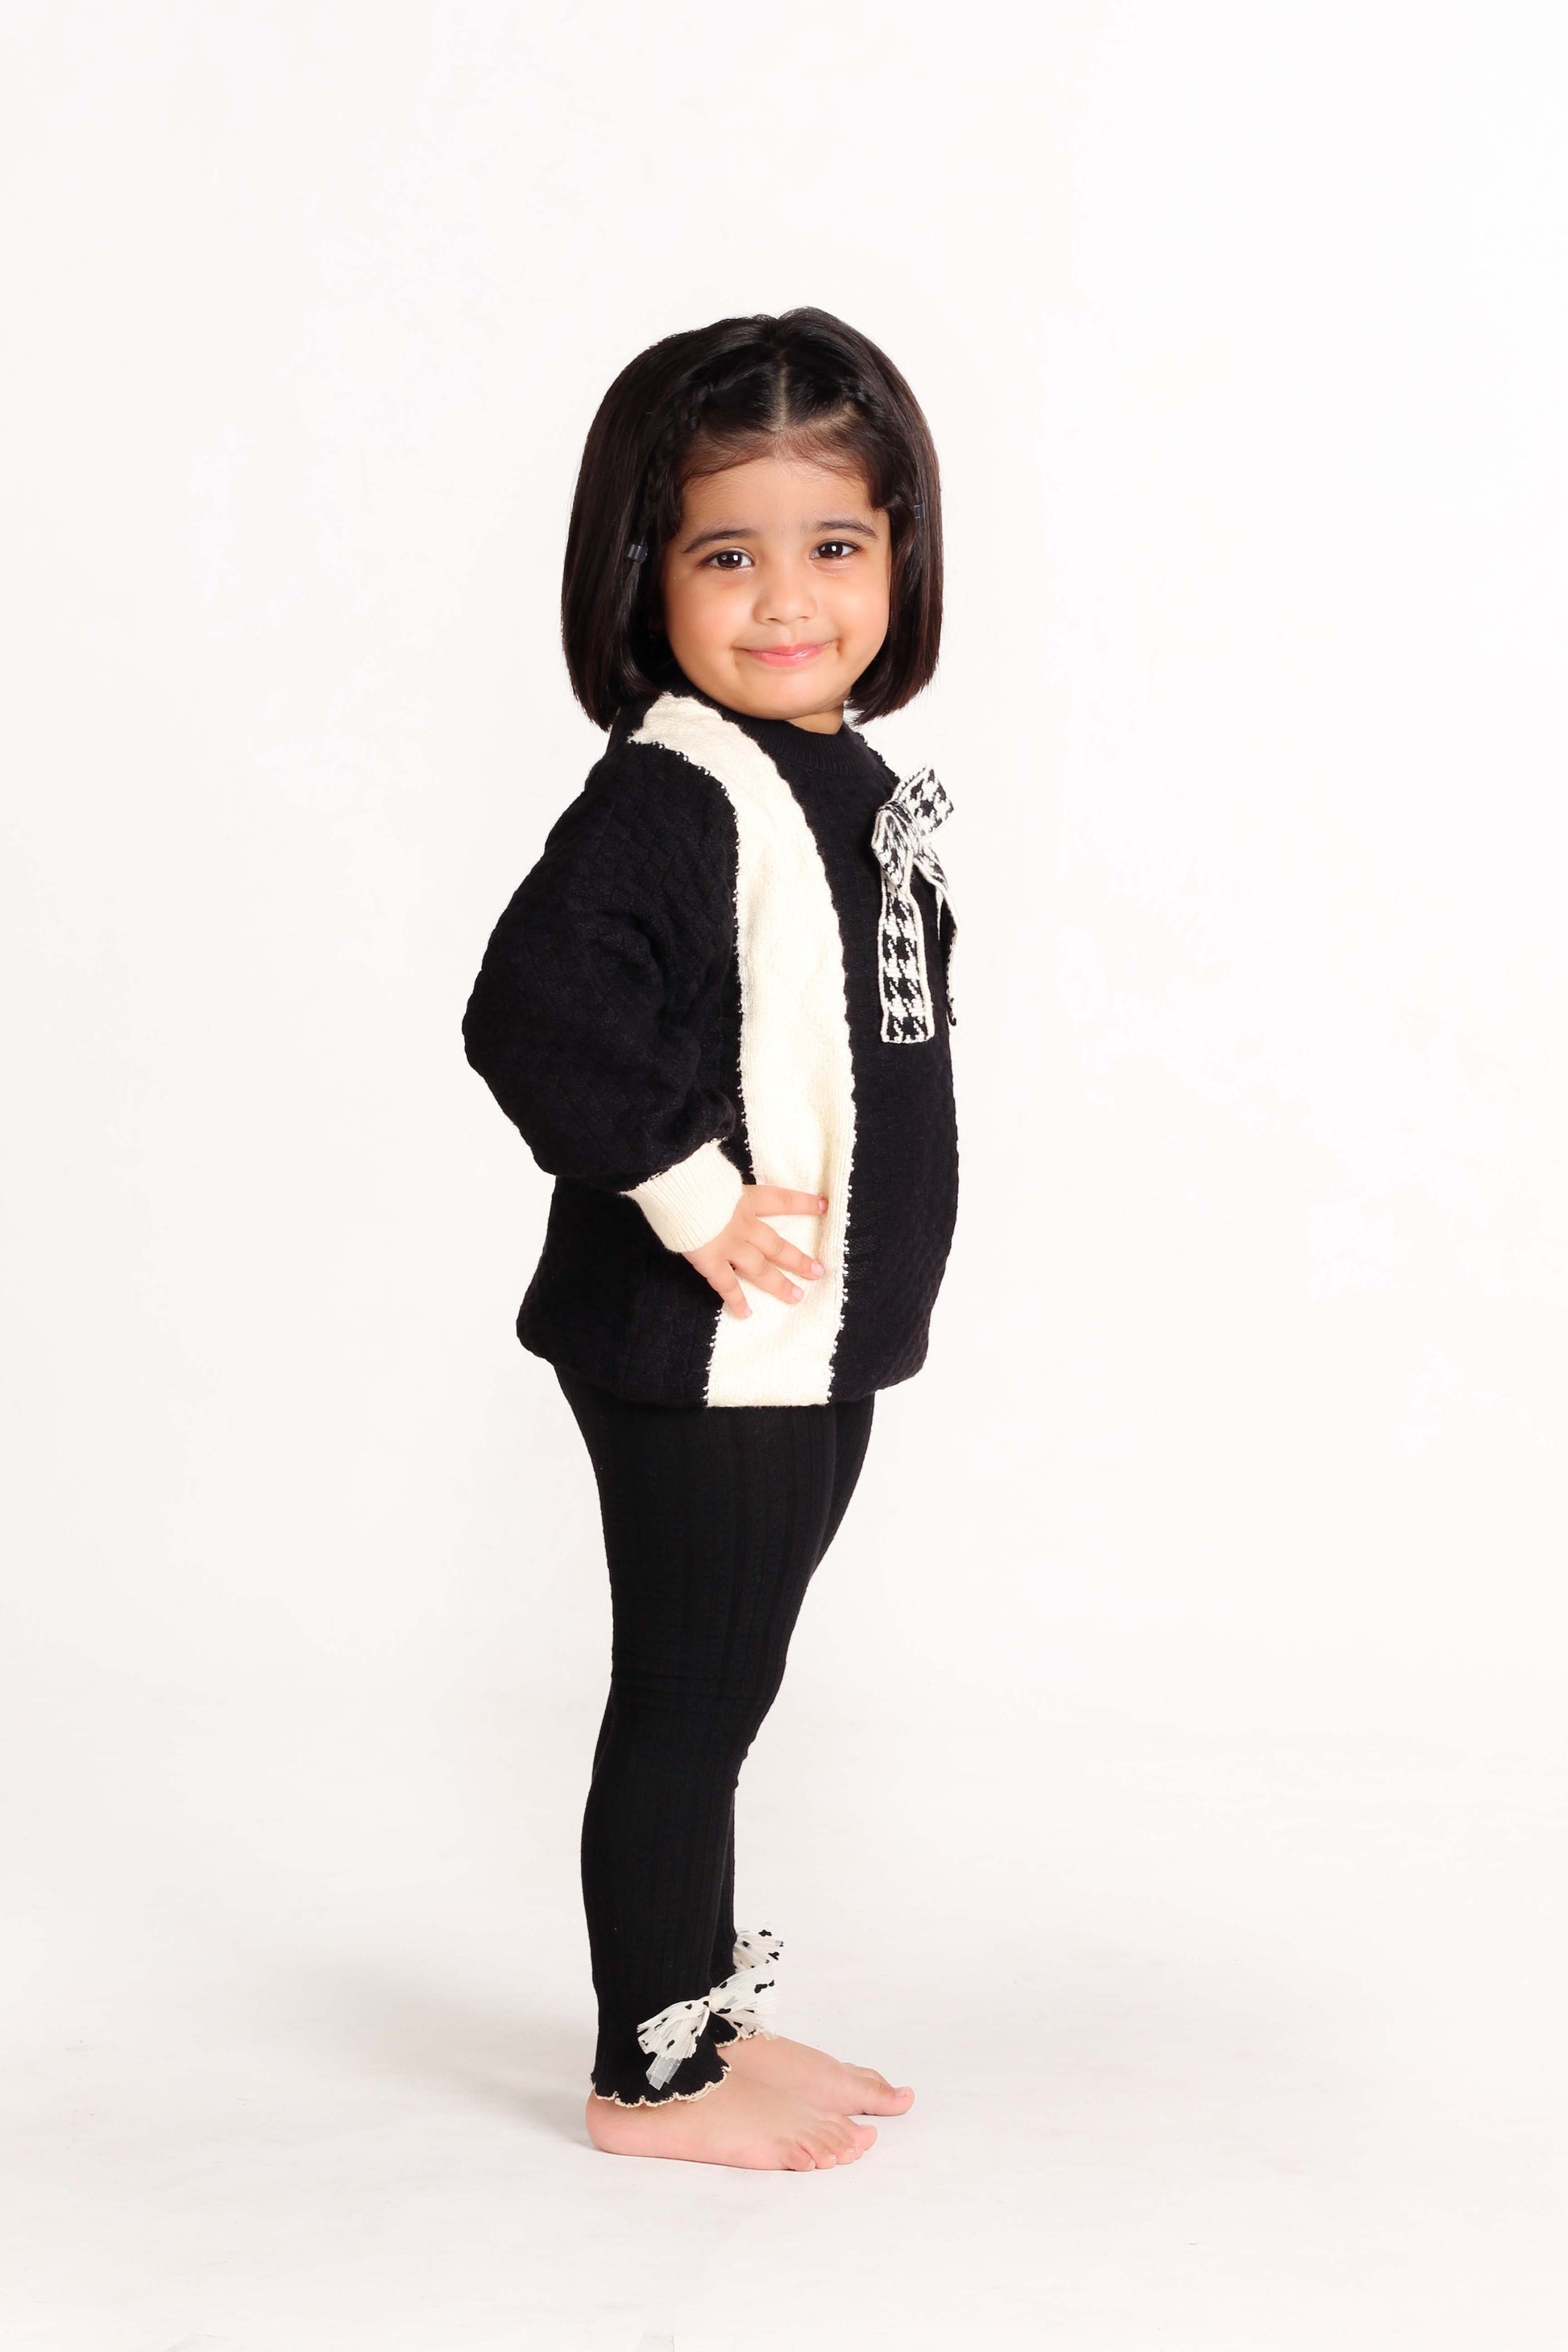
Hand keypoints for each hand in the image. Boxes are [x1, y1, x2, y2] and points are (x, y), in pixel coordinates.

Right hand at [683, 1185, 828, 1318]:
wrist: (678, 1187)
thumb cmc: (692, 1175)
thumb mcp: (714, 1172)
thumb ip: (722, 1183)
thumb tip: (717, 1179)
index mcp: (745, 1198)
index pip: (781, 1200)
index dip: (803, 1203)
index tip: (824, 1207)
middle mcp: (743, 1224)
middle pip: (777, 1245)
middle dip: (798, 1259)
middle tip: (818, 1272)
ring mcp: (728, 1244)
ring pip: (760, 1268)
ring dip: (779, 1284)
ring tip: (796, 1296)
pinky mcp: (710, 1260)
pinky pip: (726, 1284)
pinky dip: (736, 1300)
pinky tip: (746, 1313)